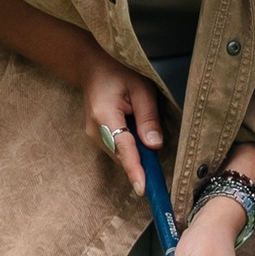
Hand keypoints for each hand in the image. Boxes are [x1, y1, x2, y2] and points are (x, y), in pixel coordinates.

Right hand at [83, 51, 163, 194]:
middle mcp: (95, 131)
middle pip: (123, 156)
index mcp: (104, 115)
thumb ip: (148, 117)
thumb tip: (155, 145)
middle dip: (143, 162)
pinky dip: (132, 149)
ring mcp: (94, 136)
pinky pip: (119, 150)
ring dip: (138, 153)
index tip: (142, 188)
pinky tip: (138, 135)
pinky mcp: (98, 139)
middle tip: (161, 165)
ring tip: (146, 132)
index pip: (123, 148)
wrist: (93, 67)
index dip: (134, 169)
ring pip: (121, 155)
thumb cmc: (119, 72)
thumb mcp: (141, 88)